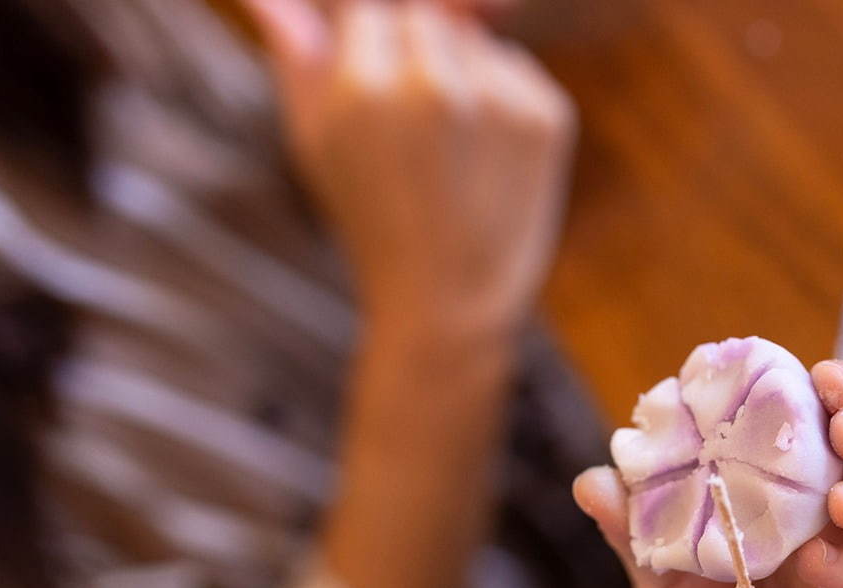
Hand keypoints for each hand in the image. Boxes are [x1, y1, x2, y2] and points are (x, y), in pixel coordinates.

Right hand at [243, 0, 574, 342]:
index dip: (369, 54)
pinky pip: (516, 70)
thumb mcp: (316, 146)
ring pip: (474, 39)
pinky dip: (503, 100)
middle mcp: (434, 85)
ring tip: (449, 150)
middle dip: (415, 57)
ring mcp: (498, 99)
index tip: (376, 99)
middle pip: (424, 17)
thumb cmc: (371, 224)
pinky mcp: (548, 116)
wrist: (451, 303)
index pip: (368, 11)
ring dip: (461, 74)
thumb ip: (295, 59)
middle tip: (417, 134)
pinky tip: (485, 159)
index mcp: (364, 89)